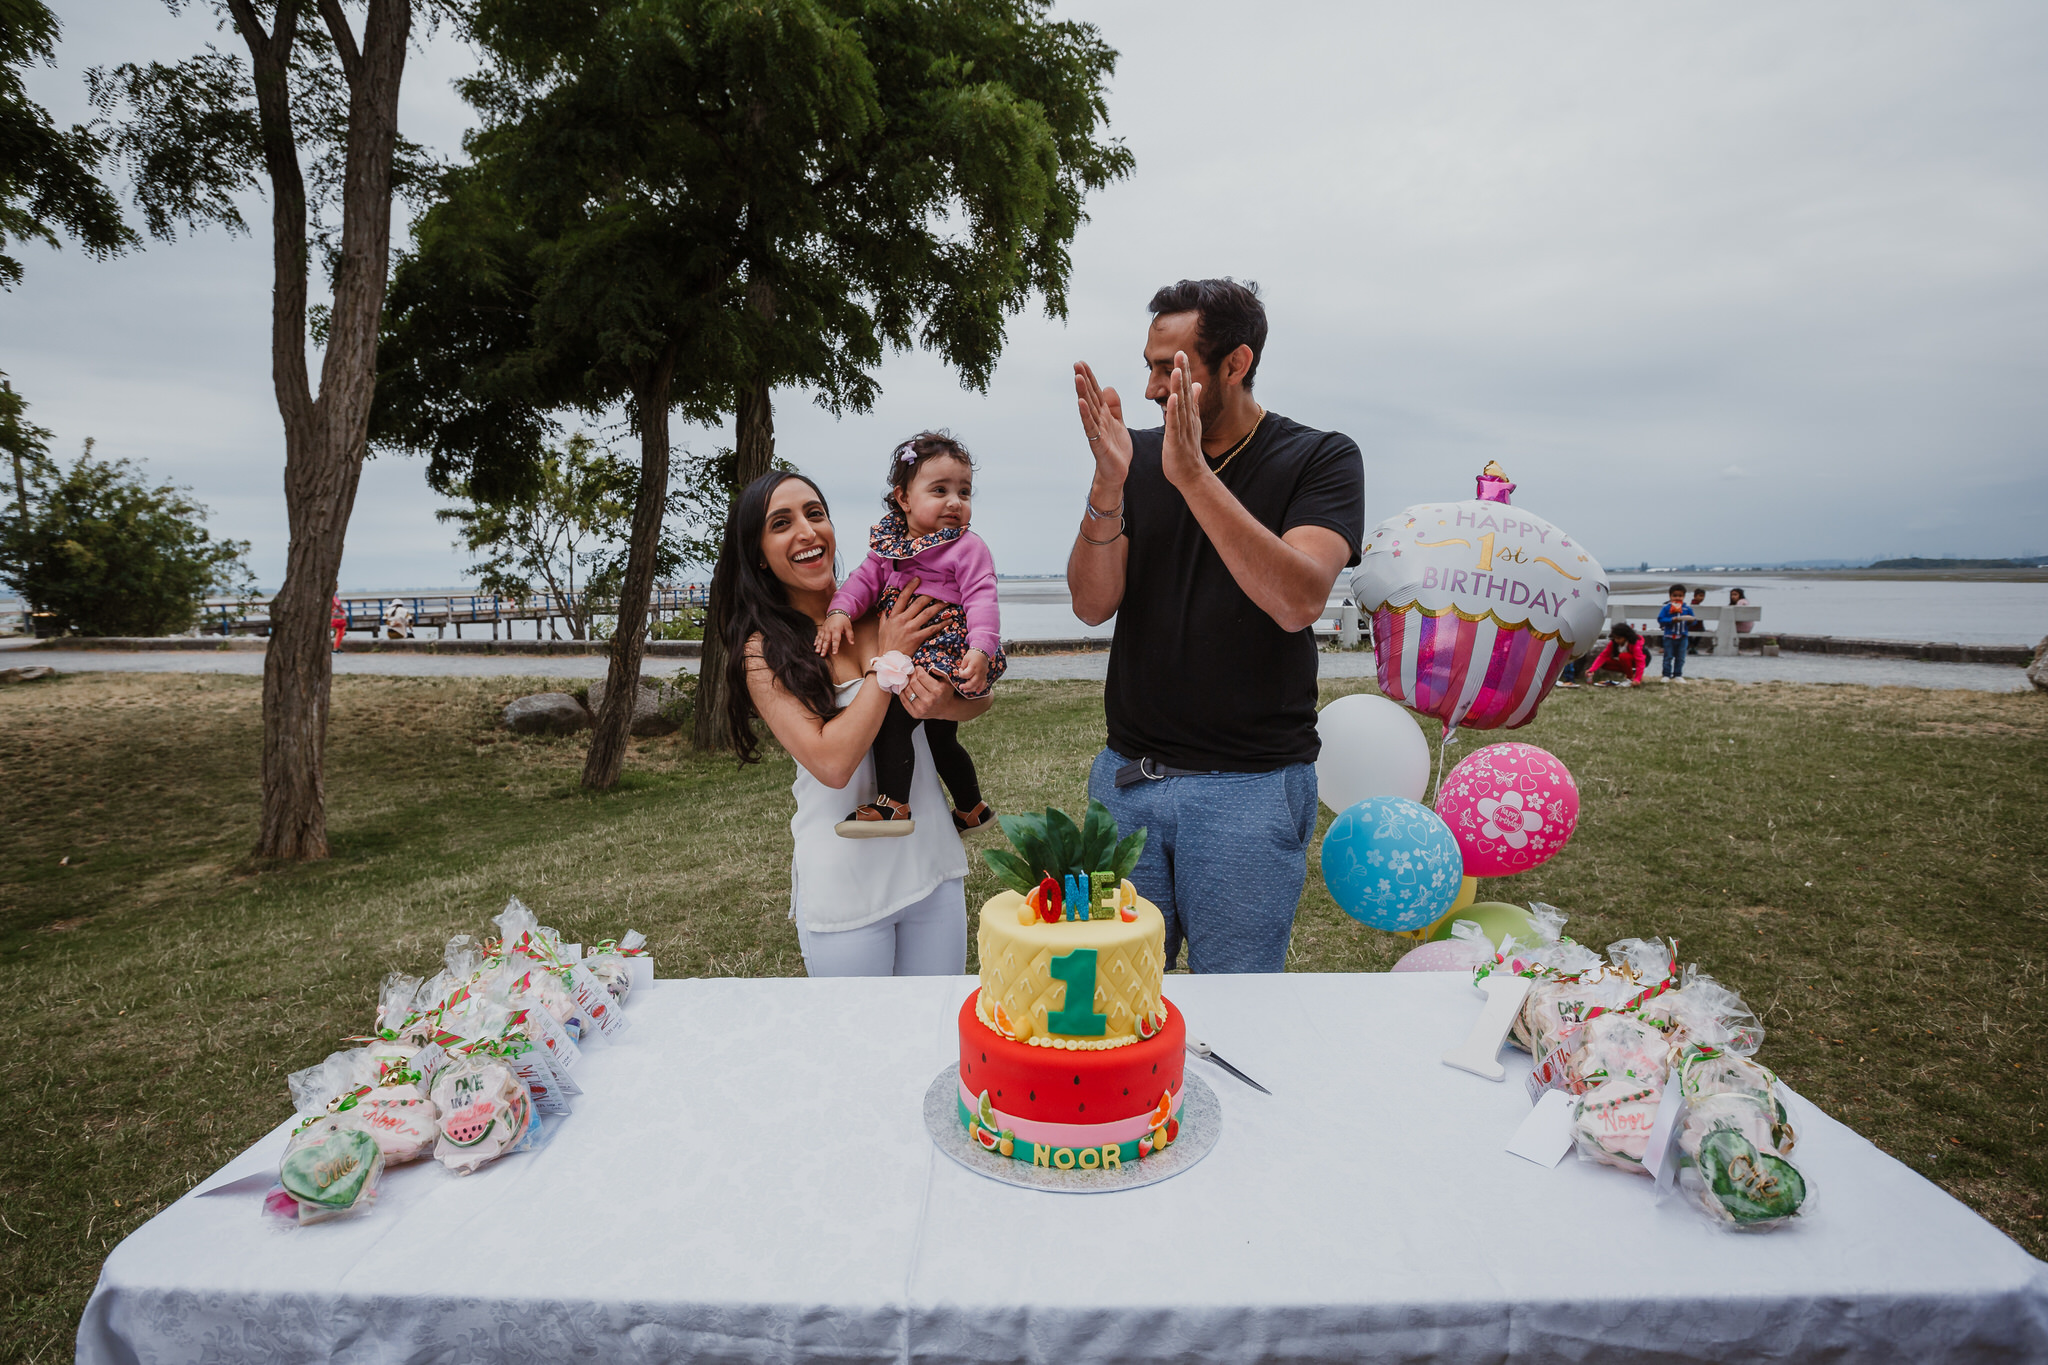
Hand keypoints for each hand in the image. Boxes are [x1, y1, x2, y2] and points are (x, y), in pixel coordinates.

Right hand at [814, 613, 853, 656]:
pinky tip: (815, 645)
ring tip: (817, 651)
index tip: (834, 652)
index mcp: (836, 629)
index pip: (836, 639)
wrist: (837, 612)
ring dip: (819, 645)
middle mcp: (829, 629)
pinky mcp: (822, 629)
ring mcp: (824, 629)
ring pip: (821, 638)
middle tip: (822, 655)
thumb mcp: (848, 627)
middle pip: (826, 640)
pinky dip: (816, 640)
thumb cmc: (843, 620)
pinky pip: (818, 635)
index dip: (835, 646)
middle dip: (824, 648)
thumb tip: (852, 643)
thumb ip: (850, 635)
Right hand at [877, 577, 943, 657]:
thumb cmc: (886, 645)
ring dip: (938, 607)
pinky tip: (949, 620)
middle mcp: (902, 620)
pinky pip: (932, 628)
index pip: (902, 597)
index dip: (910, 587)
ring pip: (927, 613)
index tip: (918, 579)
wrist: (889, 660)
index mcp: (894, 616)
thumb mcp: (882, 629)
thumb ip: (884, 618)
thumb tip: (886, 609)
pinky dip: (942, 624)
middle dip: (930, 594)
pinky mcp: (917, 638)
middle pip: (918, 603)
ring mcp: (910, 628)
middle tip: (938, 589)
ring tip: (946, 602)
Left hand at [902, 666, 968, 720]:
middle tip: (913, 673)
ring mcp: (921, 709)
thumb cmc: (946, 692)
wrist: (946, 709)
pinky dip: (903, 692)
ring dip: (907, 683)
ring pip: (907, 690)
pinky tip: (906, 688)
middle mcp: (929, 701)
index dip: (918, 670)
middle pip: (913, 682)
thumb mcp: (948, 680)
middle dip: (912, 675)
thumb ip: (941, 671)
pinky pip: (903, 699)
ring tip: (910, 680)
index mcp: (937, 691)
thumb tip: (930, 667)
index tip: (918, 668)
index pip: (921, 676)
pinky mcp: (915, 714)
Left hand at [953, 649, 989, 694]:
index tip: (960, 670)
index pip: (965, 675)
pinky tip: (977, 691)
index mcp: (973, 667)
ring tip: (965, 691)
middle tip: (960, 687)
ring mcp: (983, 674)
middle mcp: (979, 672)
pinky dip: (981, 688)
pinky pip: (984, 684)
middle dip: (966, 686)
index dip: (960, 673)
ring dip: (971, 689)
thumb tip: (962, 674)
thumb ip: (963, 667)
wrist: (983, 651)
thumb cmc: (973, 654)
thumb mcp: (965, 658)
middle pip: (972, 683)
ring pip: (978, 685)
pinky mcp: (985, 675)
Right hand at [1074, 361, 1132, 506]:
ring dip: (1082, 392)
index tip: (1082, 362)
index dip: (1090, 377)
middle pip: (1089, 396)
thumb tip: (1107, 387)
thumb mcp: (1118, 422)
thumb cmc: (1116, 449)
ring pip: (1088, 408)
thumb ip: (1114, 406)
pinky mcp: (1098, 442)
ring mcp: (1096, 430)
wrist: (1117, 472)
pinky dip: (1085, 414)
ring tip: (1077, 377)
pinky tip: (1081, 403)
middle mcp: (1097, 420)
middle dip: (1084, 380)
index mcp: (1103, 414)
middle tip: (1076, 364)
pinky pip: (1091, 426)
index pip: (1095, 392)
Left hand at [1158, 350, 1205, 490]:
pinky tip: (1172, 398)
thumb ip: (1194, 404)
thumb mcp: (1191, 423)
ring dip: (1180, 388)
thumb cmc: (1188, 450)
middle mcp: (1188, 419)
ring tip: (1179, 370)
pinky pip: (1174, 424)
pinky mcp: (1176, 440)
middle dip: (1184, 373)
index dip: (1185, 371)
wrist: (1192, 475)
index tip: (1182, 353)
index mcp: (1189, 414)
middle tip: (1181, 353)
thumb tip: (1197, 385)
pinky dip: (1174, 411)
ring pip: (1181, 405)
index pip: (1187, 389)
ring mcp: (1183, 429)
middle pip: (1186, 392)